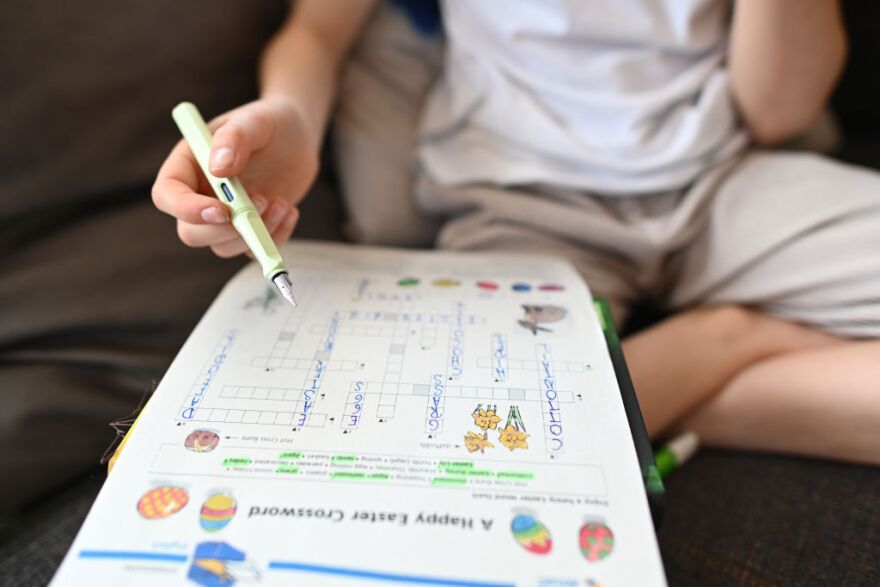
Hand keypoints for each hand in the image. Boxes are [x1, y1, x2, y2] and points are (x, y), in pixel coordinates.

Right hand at [152, 97, 318, 256]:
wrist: (297, 137)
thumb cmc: (270, 123)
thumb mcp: (255, 121)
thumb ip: (234, 138)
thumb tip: (219, 168)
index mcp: (188, 166)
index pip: (167, 195)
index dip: (187, 209)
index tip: (221, 209)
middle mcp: (200, 195)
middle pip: (192, 232)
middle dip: (226, 229)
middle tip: (261, 202)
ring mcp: (224, 217)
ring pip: (223, 247)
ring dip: (254, 233)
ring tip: (281, 202)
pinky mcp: (249, 229)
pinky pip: (253, 251)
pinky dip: (274, 238)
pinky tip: (290, 210)